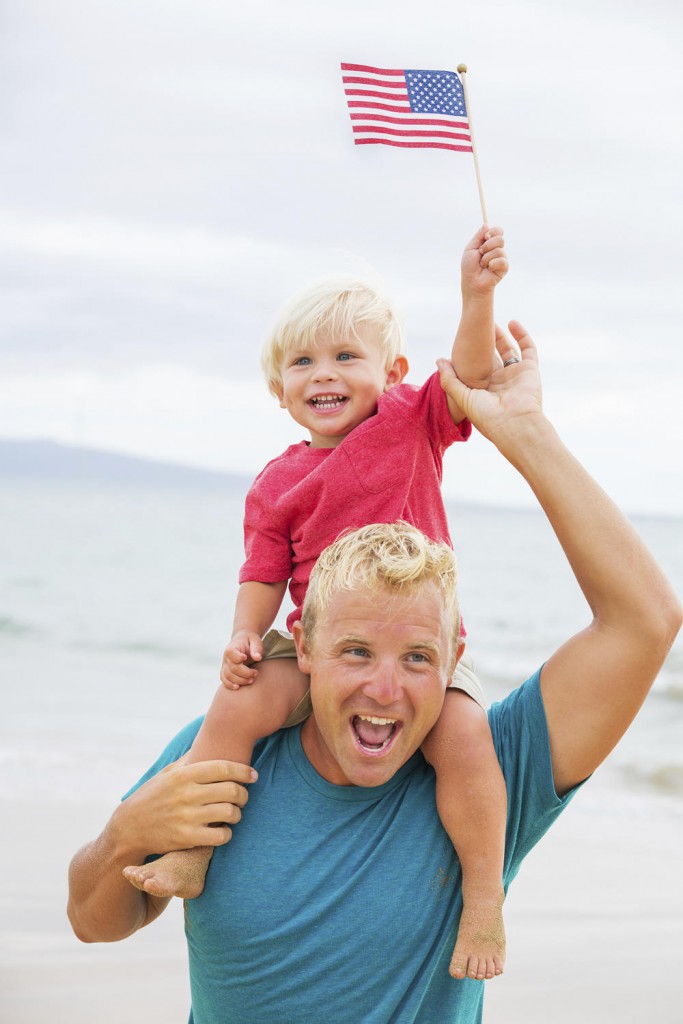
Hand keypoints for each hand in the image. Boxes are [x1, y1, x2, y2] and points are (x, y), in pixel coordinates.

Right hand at [115, 758, 257, 858]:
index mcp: (184, 775)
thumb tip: (208, 740)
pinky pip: (221, 836)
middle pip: (232, 790)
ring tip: (234, 813)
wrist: (129, 828)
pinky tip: (222, 830)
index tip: (252, 775)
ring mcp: (187, 817)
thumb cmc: (152, 796)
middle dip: (244, 794)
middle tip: (243, 797)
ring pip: (230, 813)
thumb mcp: (167, 773)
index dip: (243, 771)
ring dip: (237, 814)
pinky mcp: (186, 838)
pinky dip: (227, 833)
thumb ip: (189, 759)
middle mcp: (186, 794)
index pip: (224, 768)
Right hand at [220, 631, 262, 689]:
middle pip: (232, 668)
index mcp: (232, 647)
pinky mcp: (225, 672)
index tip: (245, 658)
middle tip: (256, 673)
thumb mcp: (255, 640)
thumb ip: (256, 648)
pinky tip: (238, 687)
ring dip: (240, 680)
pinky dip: (229, 685)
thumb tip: (258, 658)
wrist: (242, 642)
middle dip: (245, 673)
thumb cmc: (250, 641)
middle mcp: (226, 657)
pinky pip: (224, 680)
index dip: (237, 657)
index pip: (231, 653)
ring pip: (228, 676)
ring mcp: (224, 665)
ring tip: (251, 680)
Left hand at [438, 321, 543, 448]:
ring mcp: (516, 376)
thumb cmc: (487, 415)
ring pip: (508, 351)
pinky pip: (528, 349)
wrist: (515, 424)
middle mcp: (500, 383)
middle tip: (475, 327)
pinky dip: (522, 335)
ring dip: (501, 337)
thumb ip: (449, 379)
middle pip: (491, 357)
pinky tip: (512, 322)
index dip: (468, 356)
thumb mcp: (462, 397)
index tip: (459, 340)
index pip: (475, 369)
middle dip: (484, 343)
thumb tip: (439, 360)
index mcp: (483, 391)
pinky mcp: (530, 370)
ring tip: (491, 322)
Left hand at [461, 225, 508, 297]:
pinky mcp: (505, 267)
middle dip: (487, 245)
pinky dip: (492, 264)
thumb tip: (486, 224)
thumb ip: (478, 236)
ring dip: (487, 258)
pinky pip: (501, 260)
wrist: (472, 282)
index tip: (486, 237)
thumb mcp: (471, 248)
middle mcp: (497, 249)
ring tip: (482, 265)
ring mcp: (502, 258)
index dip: (494, 231)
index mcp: (490, 243)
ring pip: (499, 250)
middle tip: (481, 253)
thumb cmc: (469, 267)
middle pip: (500, 238)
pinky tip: (489, 270)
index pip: (498, 231)